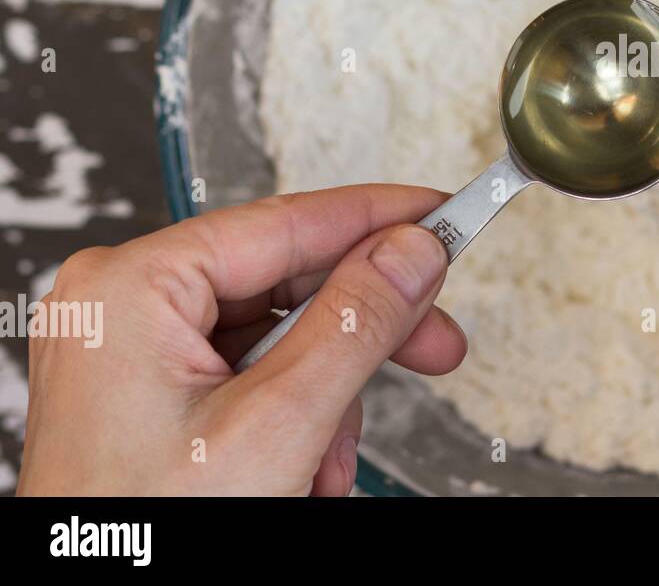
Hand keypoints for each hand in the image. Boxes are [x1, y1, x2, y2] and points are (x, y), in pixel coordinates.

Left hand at [17, 184, 465, 495]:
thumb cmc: (144, 533)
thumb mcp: (276, 424)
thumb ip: (354, 324)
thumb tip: (411, 251)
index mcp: (132, 287)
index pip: (287, 222)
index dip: (379, 219)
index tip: (444, 215)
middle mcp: (124, 305)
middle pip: (287, 279)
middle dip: (365, 327)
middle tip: (436, 339)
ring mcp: (133, 349)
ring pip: (279, 333)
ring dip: (330, 392)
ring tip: (335, 457)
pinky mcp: (150, 391)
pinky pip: (250, 372)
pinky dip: (295, 415)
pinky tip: (308, 465)